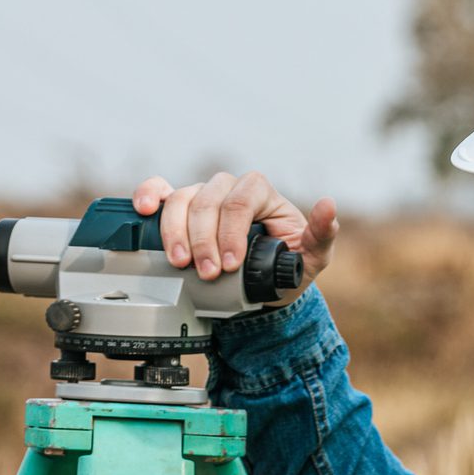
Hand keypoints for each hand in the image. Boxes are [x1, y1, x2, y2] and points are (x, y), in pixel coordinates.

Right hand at [131, 172, 337, 289]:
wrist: (263, 286)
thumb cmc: (288, 266)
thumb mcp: (312, 258)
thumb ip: (322, 235)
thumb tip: (329, 206)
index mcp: (261, 192)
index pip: (241, 200)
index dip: (232, 231)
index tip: (231, 265)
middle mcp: (230, 188)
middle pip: (208, 200)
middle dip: (204, 240)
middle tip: (207, 273)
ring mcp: (204, 196)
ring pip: (182, 199)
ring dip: (176, 232)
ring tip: (181, 264)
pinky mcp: (182, 209)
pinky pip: (162, 192)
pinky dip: (150, 195)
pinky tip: (144, 210)